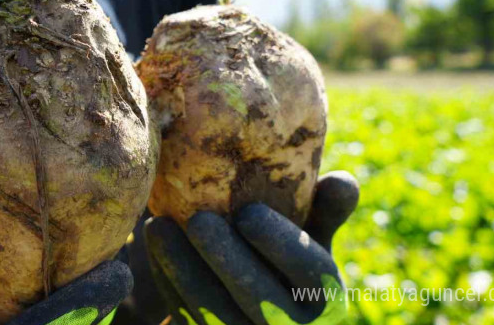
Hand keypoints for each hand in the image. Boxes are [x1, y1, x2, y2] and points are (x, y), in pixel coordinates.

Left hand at [145, 171, 358, 324]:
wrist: (252, 300)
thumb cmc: (282, 253)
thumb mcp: (310, 234)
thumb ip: (325, 209)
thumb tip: (341, 181)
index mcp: (324, 295)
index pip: (310, 272)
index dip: (281, 243)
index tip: (248, 212)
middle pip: (259, 298)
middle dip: (225, 258)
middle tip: (198, 220)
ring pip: (215, 312)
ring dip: (182, 270)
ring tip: (159, 227)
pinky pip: (187, 317)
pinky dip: (167, 283)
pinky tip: (152, 248)